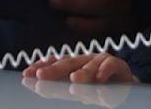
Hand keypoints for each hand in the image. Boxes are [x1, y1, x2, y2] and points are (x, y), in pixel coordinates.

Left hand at [22, 53, 137, 83]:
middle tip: (41, 76)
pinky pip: (111, 65)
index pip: (54, 64)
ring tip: (74, 80)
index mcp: (72, 65)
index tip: (26, 75)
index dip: (41, 67)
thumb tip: (35, 85)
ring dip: (82, 73)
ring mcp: (101, 61)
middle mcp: (84, 60)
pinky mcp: (118, 65)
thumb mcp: (78, 89)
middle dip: (53, 69)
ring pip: (89, 66)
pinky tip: (100, 79)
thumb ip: (60, 88)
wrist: (125, 87)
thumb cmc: (97, 88)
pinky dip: (105, 72)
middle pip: (68, 63)